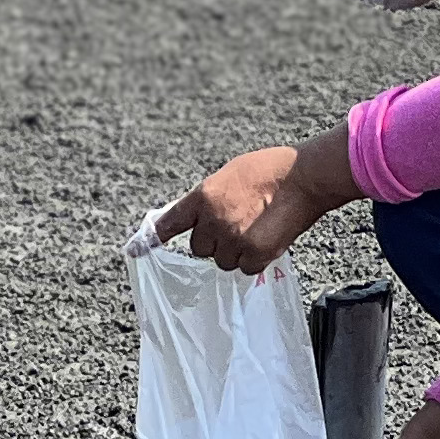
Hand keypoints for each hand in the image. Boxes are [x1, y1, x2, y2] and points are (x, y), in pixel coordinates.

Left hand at [156, 133, 343, 274]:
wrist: (305, 176)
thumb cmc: (270, 169)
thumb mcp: (229, 176)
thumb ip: (209, 199)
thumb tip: (198, 218)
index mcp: (203, 197)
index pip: (170, 223)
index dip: (150, 240)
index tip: (134, 252)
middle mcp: (213, 221)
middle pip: (200, 249)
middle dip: (215, 241)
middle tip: (237, 224)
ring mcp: (234, 239)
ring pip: (223, 261)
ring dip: (235, 252)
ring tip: (256, 229)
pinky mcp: (255, 254)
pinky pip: (245, 269)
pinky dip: (255, 260)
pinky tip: (267, 239)